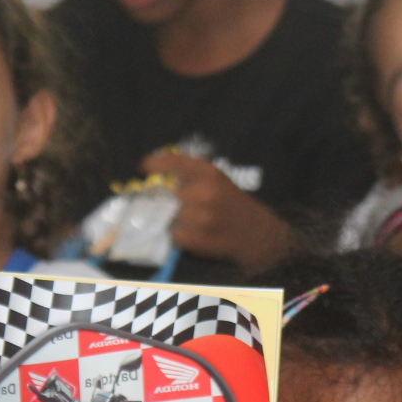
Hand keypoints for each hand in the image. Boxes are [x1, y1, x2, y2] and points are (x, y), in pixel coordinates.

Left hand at [141, 151, 294, 272]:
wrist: (258, 235)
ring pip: (168, 215)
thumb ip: (192, 175)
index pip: (173, 162)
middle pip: (166, 193)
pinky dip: (177, 234)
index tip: (144, 167)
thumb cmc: (234, 205)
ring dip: (170, 218)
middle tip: (163, 201)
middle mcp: (204, 193)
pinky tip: (188, 233)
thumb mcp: (219, 181)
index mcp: (210, 173)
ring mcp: (200, 218)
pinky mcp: (197, 239)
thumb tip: (158, 173)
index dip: (155, 163)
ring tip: (182, 219)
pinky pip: (173, 235)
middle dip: (163, 198)